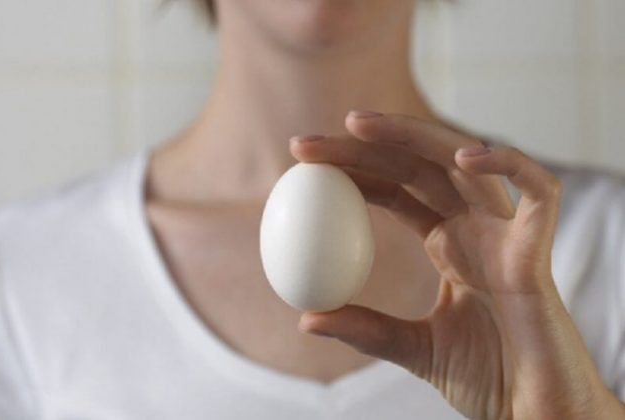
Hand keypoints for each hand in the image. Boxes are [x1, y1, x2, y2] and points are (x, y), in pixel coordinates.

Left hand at [289, 111, 624, 418]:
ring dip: (414, 136)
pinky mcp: (540, 249)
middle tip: (305, 144)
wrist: (535, 414)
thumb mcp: (413, 348)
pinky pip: (540, 191)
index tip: (302, 166)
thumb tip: (305, 319)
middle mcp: (475, 228)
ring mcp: (507, 233)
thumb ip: (365, 329)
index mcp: (449, 243)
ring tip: (356, 126)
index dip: (352, 172)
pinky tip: (462, 156)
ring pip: (465, 163)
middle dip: (363, 146)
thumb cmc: (488, 378)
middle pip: (418, 166)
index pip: (395, 190)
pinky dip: (508, 164)